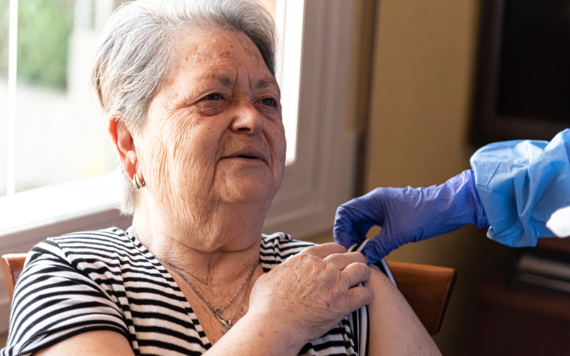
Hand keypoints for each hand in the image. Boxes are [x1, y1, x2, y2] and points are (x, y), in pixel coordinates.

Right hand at [247, 243, 372, 347]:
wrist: (274, 325)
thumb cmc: (266, 306)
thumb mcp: (269, 278)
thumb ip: (281, 271)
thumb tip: (279, 273)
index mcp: (305, 259)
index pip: (330, 248)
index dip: (339, 250)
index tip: (342, 254)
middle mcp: (323, 267)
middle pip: (348, 256)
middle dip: (355, 259)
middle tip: (357, 265)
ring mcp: (334, 284)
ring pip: (361, 269)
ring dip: (364, 273)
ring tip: (364, 279)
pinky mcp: (342, 303)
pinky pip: (365, 294)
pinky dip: (367, 295)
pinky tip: (365, 298)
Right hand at [334, 170, 488, 263]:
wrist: (448, 209)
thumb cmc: (425, 215)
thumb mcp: (398, 234)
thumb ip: (378, 246)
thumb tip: (363, 257)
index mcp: (373, 201)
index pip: (345, 211)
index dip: (341, 228)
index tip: (345, 245)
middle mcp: (376, 202)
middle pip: (351, 217)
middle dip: (349, 234)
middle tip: (352, 251)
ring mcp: (384, 208)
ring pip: (362, 222)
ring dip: (359, 236)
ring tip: (362, 252)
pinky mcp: (392, 215)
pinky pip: (373, 226)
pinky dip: (370, 236)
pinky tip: (373, 248)